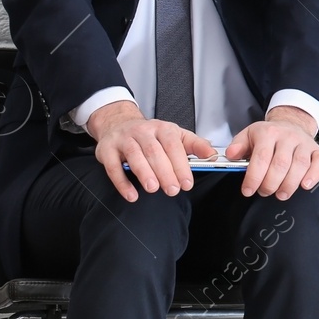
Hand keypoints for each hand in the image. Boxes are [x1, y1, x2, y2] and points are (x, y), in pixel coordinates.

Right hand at [86, 100, 216, 201]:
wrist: (118, 123)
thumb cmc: (150, 135)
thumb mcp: (175, 135)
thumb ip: (194, 145)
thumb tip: (212, 155)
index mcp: (162, 128)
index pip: (173, 145)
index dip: (180, 164)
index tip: (187, 183)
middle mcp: (142, 131)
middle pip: (154, 151)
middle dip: (164, 171)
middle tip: (172, 189)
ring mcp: (123, 139)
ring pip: (134, 155)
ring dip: (144, 172)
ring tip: (153, 188)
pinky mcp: (106, 150)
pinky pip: (113, 166)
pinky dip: (122, 182)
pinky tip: (131, 194)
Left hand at [225, 107, 318, 198]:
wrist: (290, 123)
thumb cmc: (267, 135)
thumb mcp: (248, 135)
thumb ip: (237, 146)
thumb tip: (231, 155)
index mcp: (268, 132)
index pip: (261, 157)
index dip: (254, 177)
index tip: (248, 191)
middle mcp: (288, 136)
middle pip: (280, 165)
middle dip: (270, 184)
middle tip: (264, 192)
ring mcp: (304, 143)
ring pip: (299, 166)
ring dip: (289, 185)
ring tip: (280, 194)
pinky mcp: (316, 150)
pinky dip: (313, 176)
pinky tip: (304, 186)